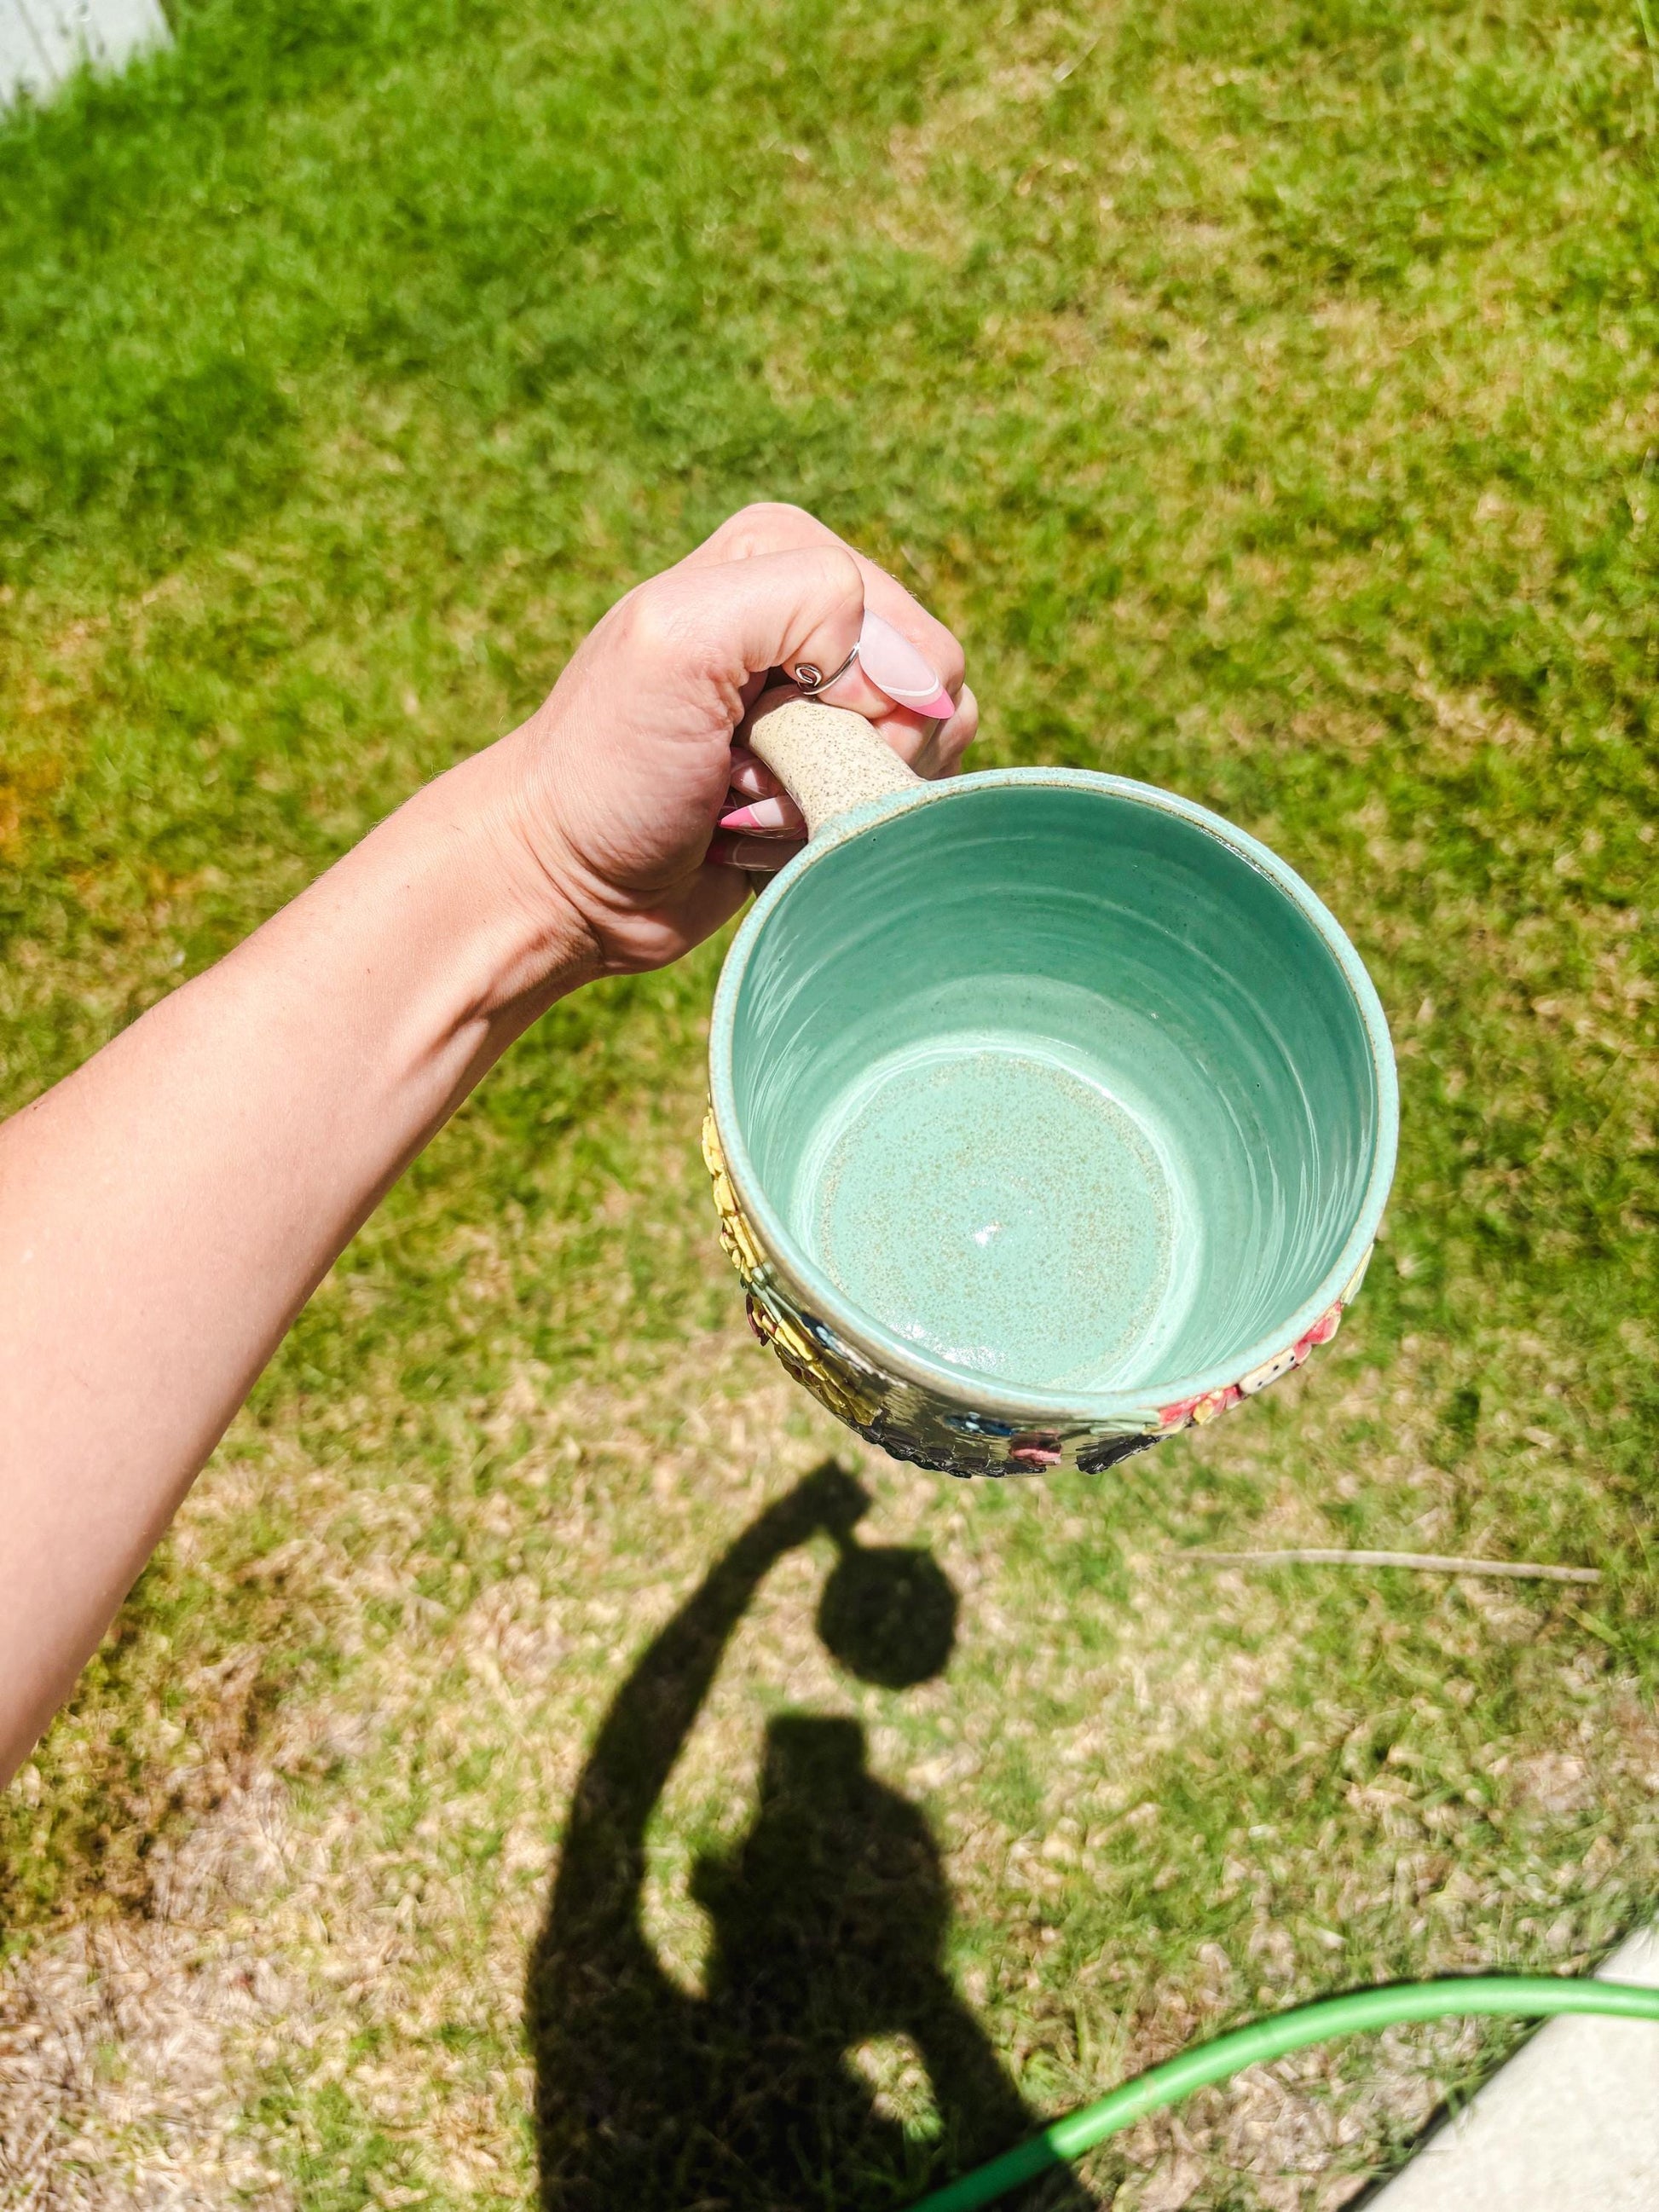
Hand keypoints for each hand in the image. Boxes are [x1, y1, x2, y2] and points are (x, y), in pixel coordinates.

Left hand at [498, 504, 976, 975]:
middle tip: (740, 767)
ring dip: (832, 796)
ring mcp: (832, 696)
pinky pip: (900, 800)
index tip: (748, 724)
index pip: (905, 632)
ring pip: (928, 751)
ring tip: (742, 798)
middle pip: (932, 692)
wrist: (568, 883)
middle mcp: (816, 611)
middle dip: (842, 752)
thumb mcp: (681, 640)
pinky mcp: (836, 770)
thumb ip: (806, 599)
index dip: (849, 700)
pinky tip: (758, 828)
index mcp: (784, 551)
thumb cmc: (610, 769)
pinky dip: (830, 830)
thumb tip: (912, 676)